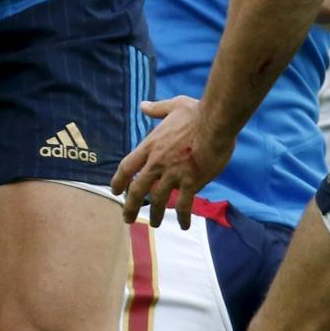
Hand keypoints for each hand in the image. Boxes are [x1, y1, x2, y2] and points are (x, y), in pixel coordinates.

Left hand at [109, 96, 232, 229]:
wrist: (215, 122)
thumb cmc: (196, 113)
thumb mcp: (173, 106)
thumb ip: (157, 109)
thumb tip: (143, 105)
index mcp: (150, 146)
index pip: (128, 167)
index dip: (119, 181)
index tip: (114, 191)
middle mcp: (157, 163)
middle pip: (137, 189)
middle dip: (130, 206)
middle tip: (127, 218)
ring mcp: (173, 174)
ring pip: (159, 201)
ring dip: (155, 215)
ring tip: (154, 224)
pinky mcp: (191, 182)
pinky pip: (184, 205)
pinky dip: (182, 217)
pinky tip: (183, 225)